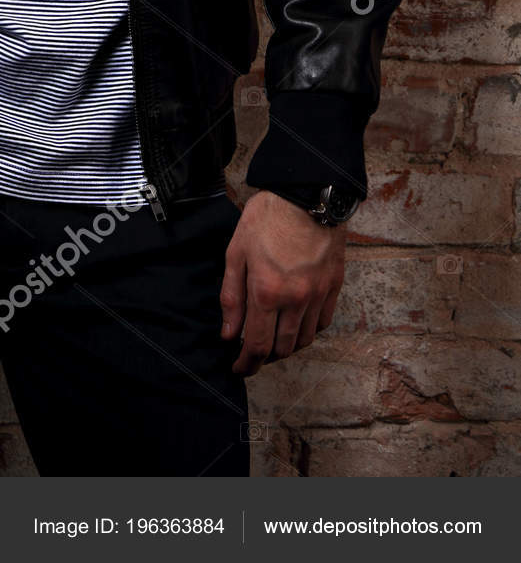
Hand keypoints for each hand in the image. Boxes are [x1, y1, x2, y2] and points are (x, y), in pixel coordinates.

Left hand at [219, 190, 346, 375]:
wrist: (307, 193)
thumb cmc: (267, 218)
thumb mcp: (237, 252)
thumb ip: (231, 296)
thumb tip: (228, 333)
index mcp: (266, 292)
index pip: (257, 345)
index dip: (246, 364)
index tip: (238, 369)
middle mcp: (295, 300)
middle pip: (282, 348)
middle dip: (265, 357)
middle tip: (252, 353)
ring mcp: (318, 295)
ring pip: (304, 339)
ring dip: (287, 346)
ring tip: (273, 339)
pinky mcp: (334, 286)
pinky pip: (323, 323)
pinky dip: (308, 330)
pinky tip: (297, 322)